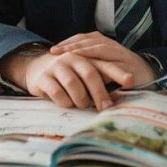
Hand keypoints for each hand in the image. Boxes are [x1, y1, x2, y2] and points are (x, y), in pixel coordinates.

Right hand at [0, 46, 132, 110]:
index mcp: (86, 58)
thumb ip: (98, 82)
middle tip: (107, 108)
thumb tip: (116, 101)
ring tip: (83, 106)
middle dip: (100, 93)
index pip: (104, 65)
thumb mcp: (82, 74)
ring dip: (81, 99)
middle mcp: (72, 59)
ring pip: (73, 83)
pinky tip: (67, 104)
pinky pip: (57, 92)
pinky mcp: (43, 77)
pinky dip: (65, 101)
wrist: (35, 68)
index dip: (118, 72)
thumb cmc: (66, 75)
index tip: (131, 81)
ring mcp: (57, 66)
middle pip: (90, 74)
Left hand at [51, 32, 155, 86]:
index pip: (84, 38)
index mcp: (106, 44)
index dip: (69, 42)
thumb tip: (69, 70)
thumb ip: (91, 66)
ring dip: (82, 50)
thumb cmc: (123, 74)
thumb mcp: (104, 68)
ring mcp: (121, 55)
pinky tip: (87, 67)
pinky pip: (112, 63)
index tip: (54, 49)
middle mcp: (113, 46)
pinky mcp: (128, 66)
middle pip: (89, 41)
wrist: (150, 78)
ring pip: (100, 47)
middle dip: (71, 45)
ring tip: (67, 55)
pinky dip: (99, 64)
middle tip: (54, 52)